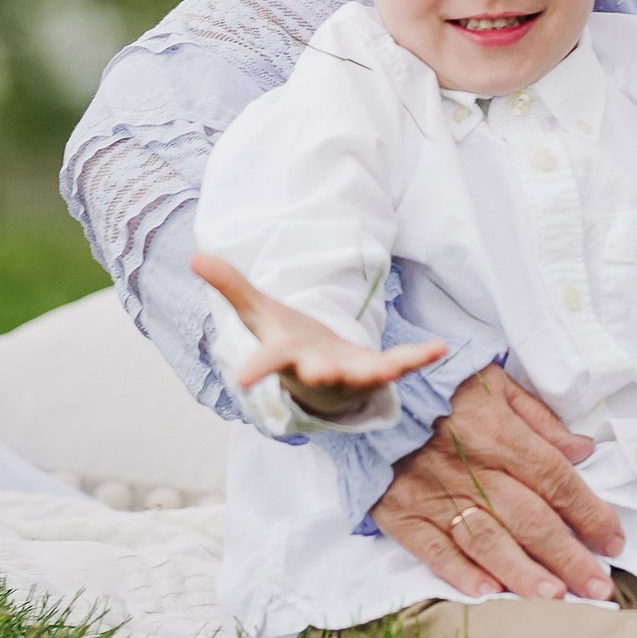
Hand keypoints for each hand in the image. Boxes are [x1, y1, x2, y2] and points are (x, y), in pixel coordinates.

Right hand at [194, 252, 446, 401]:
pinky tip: (441, 348)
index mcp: (286, 355)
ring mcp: (349, 372)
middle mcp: (317, 368)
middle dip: (320, 373)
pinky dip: (418, 357)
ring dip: (374, 371)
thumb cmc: (288, 343)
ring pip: (362, 374)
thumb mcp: (259, 313)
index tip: (245, 381)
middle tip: (323, 373)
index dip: (257, 371)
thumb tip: (195, 255)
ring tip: (388, 369)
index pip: (268, 362)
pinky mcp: (376, 369)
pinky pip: (399, 364)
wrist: (320, 379)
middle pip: (316, 372)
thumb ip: (232, 286)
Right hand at [370, 364, 628, 603]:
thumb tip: (581, 449)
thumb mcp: (493, 382)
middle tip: (599, 587)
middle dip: (569, 556)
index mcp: (498, 434)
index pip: (556, 480)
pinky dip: (460, 573)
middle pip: (530, 519)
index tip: (614, 540)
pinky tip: (488, 592)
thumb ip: (538, 417)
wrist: (367, 389)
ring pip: (487, 541)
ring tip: (555, 597)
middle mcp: (471, 469)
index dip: (589, 513)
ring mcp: (434, 495)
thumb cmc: (437, 385)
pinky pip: (433, 549)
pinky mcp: (401, 513)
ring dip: (523, 572)